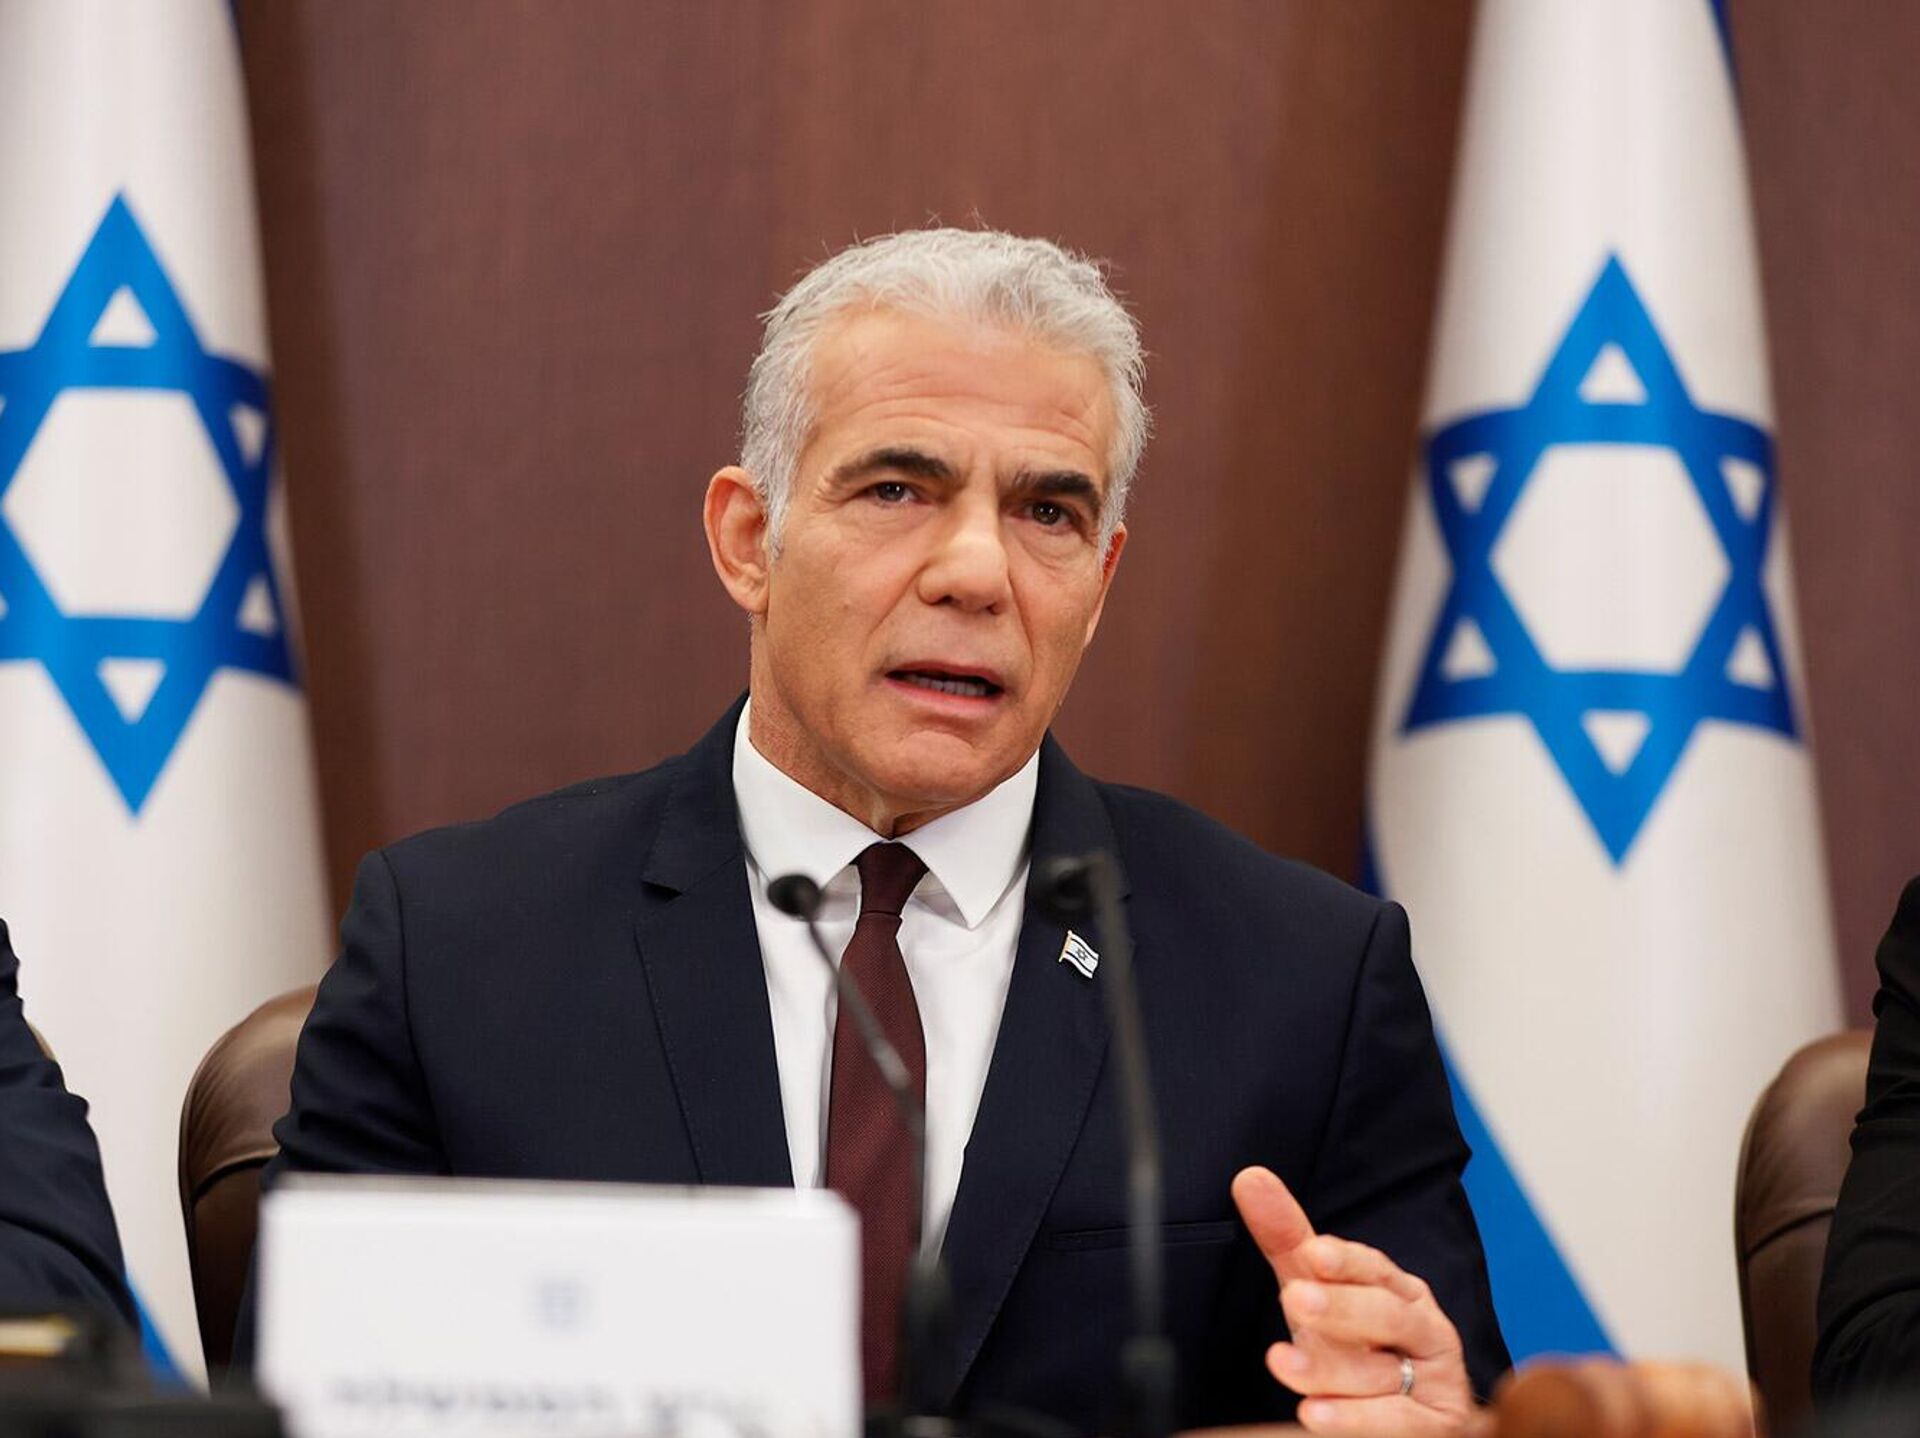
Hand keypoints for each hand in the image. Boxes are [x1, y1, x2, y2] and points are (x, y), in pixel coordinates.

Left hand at [1232, 1165, 1479, 1436]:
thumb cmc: (1357, 1346)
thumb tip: (1249, 1177)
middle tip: (1296, 1300)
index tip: (1314, 1251)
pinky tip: (1313, 1414)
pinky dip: (1355, 1420)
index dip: (1347, 1261)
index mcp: (1400, 1289)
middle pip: (1386, 1315)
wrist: (1401, 1421)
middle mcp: (1424, 1329)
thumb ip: (1288, 1240)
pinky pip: (1397, 1423)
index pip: (1374, 1268)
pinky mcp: (1435, 1426)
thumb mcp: (1318, 1292)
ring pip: (1383, 1373)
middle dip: (1342, 1308)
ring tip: (1281, 1363)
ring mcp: (1434, 1381)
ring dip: (1330, 1370)